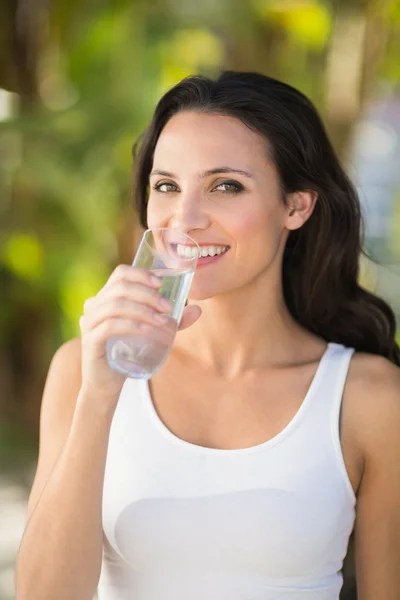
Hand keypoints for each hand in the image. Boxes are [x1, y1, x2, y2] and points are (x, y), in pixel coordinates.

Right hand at [78, 265, 199, 402]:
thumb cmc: (128, 353)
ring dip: (143, 310)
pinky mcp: (90, 341)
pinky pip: (110, 326)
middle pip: (120, 287)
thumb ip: (173, 321)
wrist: (106, 383)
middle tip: (168, 307)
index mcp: (106, 297)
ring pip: (115, 305)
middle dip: (148, 294)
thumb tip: (197, 310)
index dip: (141, 274)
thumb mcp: (153, 332)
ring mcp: (89, 322)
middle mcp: (94, 305)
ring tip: (162, 321)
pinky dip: (131, 324)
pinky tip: (146, 330)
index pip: (121, 273)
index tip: (162, 285)